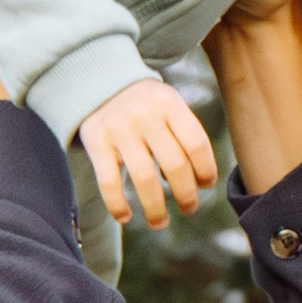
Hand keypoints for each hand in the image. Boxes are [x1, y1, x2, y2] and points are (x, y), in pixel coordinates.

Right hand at [80, 74, 219, 229]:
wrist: (98, 79)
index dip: (206, 171)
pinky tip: (125, 217)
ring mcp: (119, 127)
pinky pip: (109, 182)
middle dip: (186, 195)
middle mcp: (145, 114)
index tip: (206, 185)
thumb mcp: (168, 105)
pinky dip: (117, 205)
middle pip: (175, 165)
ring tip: (160, 223)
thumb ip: (184, 135)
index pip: (197, 144)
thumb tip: (199, 183)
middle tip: (189, 209)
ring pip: (144, 179)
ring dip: (156, 209)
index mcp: (169, 103)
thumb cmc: (145, 104)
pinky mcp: (95, 140)